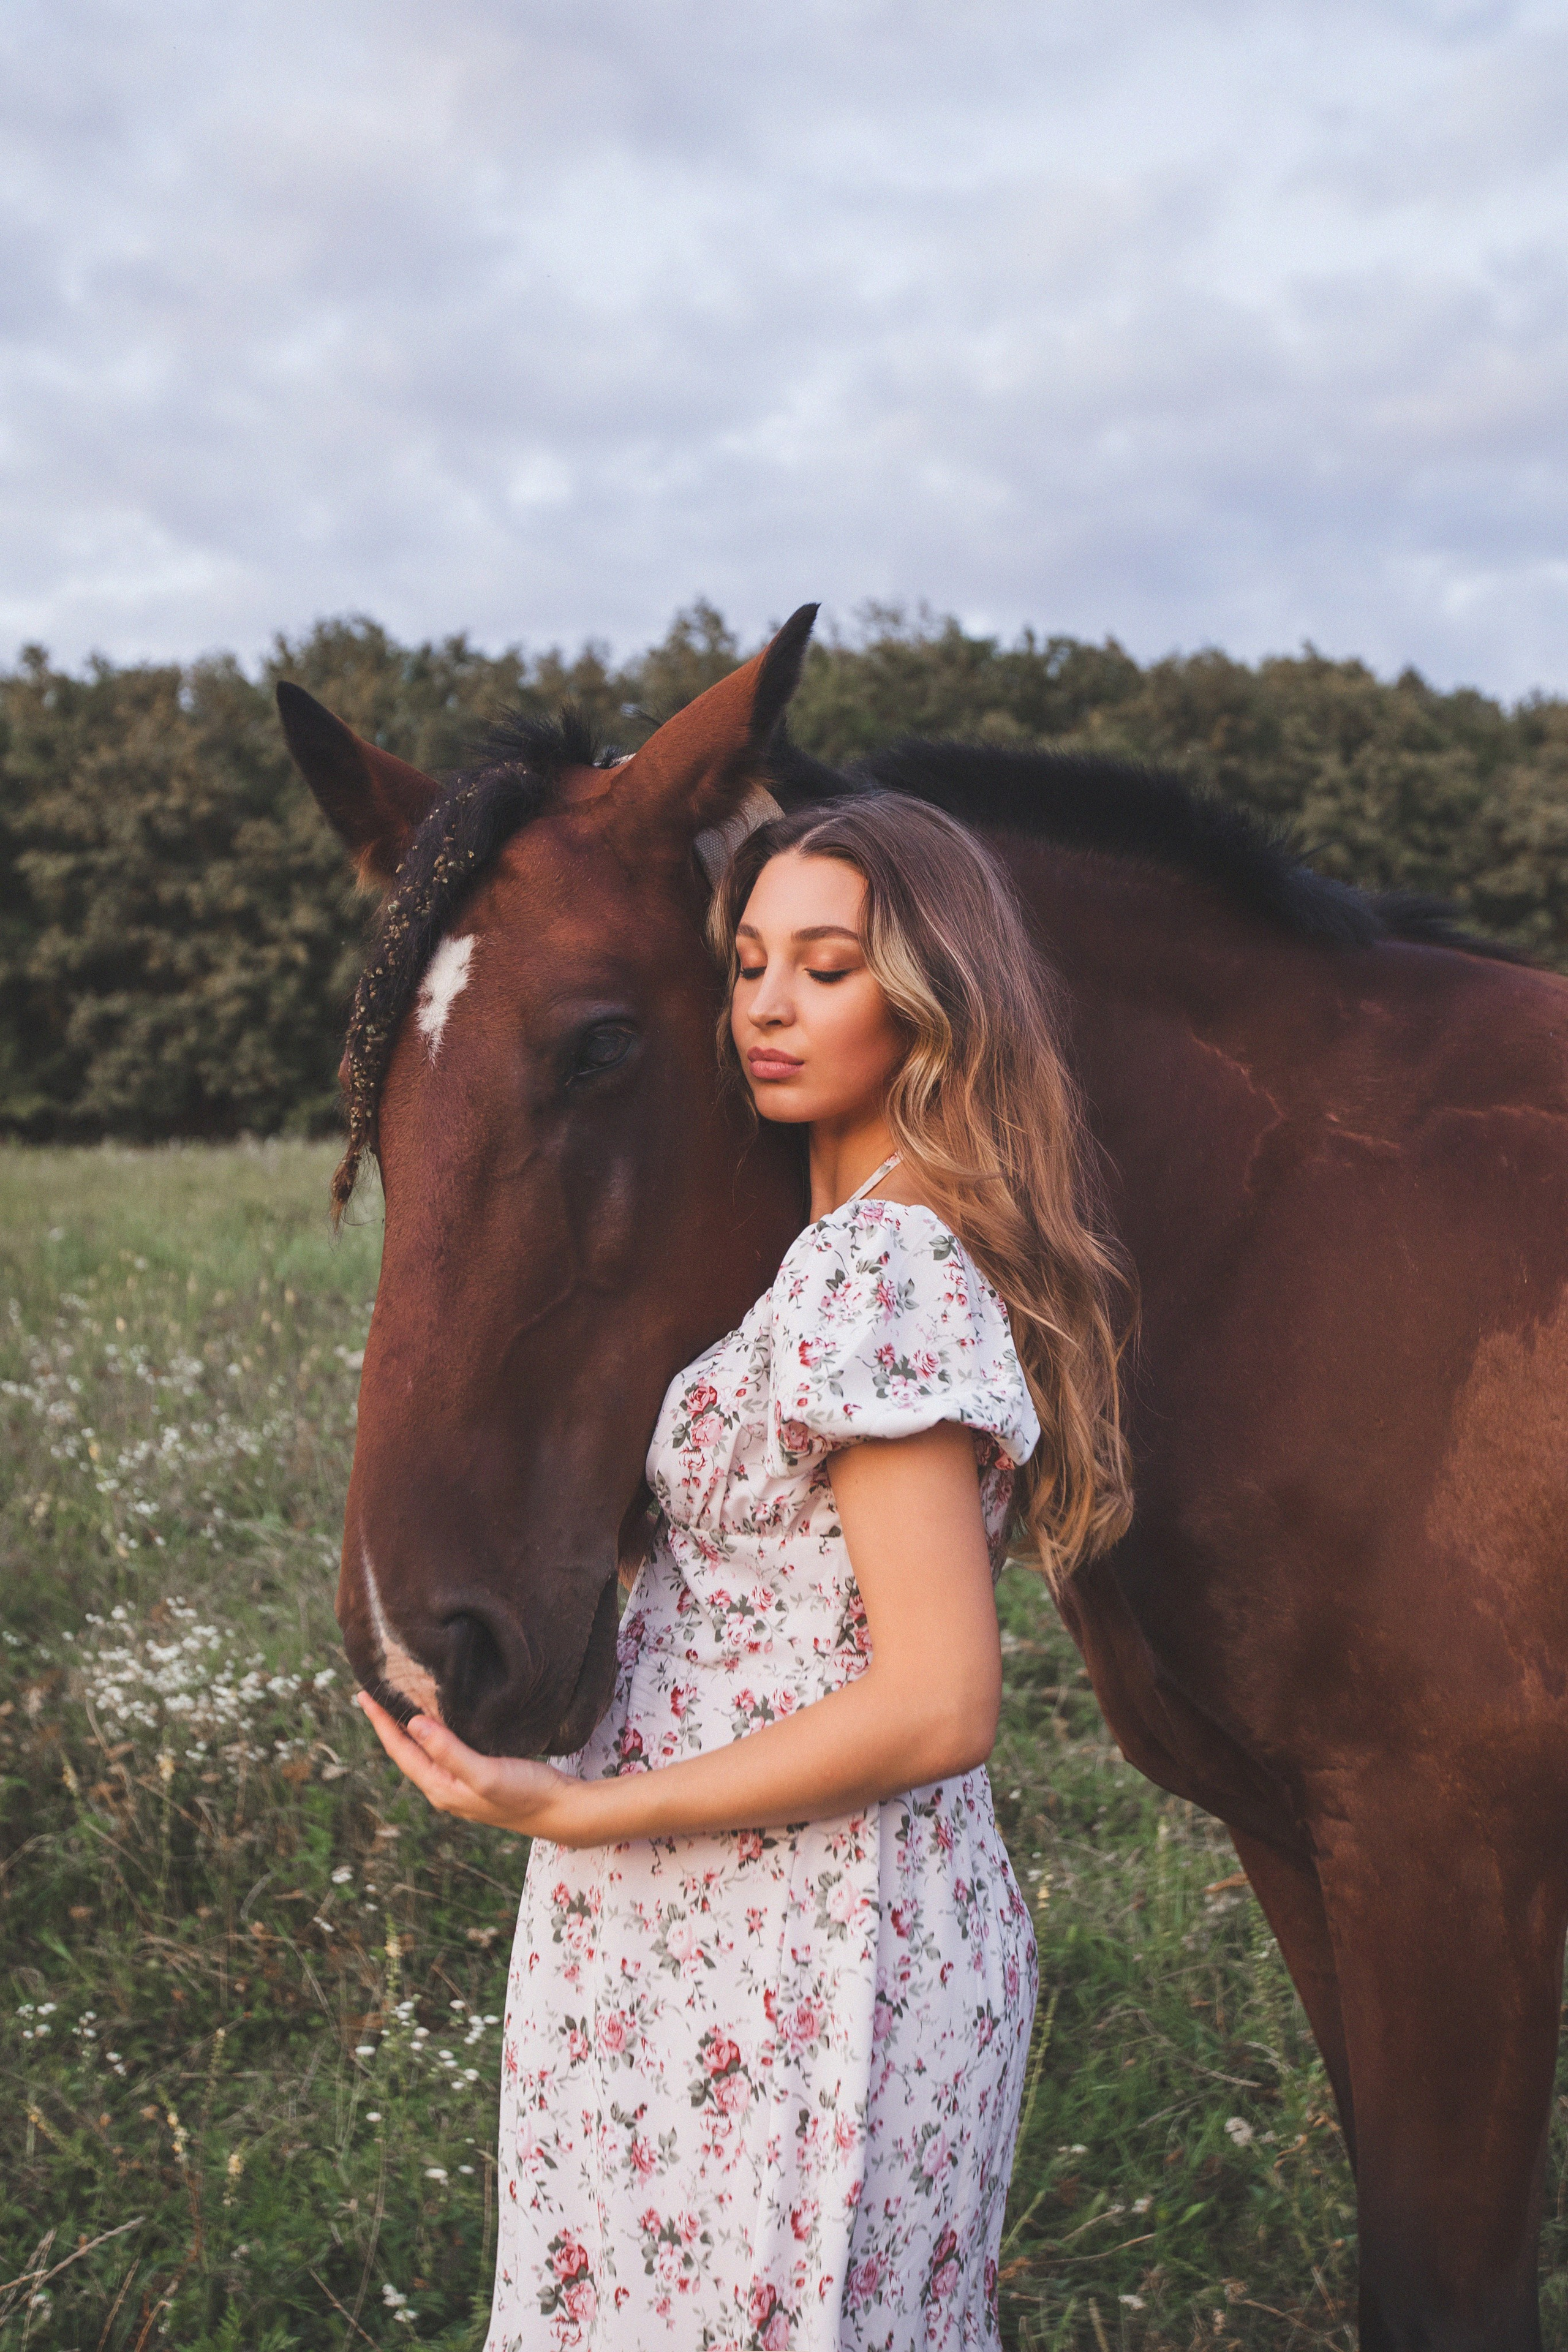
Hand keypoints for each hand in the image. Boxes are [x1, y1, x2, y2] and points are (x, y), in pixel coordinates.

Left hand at [354, 1691, 583, 1838]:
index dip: (381, 1722)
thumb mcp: (484, 1774)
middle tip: (374, 1692)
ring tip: (397, 1700)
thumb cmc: (526, 1794)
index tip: (364, 1695)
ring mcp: (461, 1782)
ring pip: (425, 1749)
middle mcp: (445, 1787)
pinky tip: (438, 1716)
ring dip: (409, 1726)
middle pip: (407, 1751)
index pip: (400, 1751)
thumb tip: (413, 1725)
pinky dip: (434, 1729)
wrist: (561, 1810)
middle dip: (388, 1723)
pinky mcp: (478, 1774)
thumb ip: (449, 1752)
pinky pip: (445, 1748)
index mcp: (441, 1788)